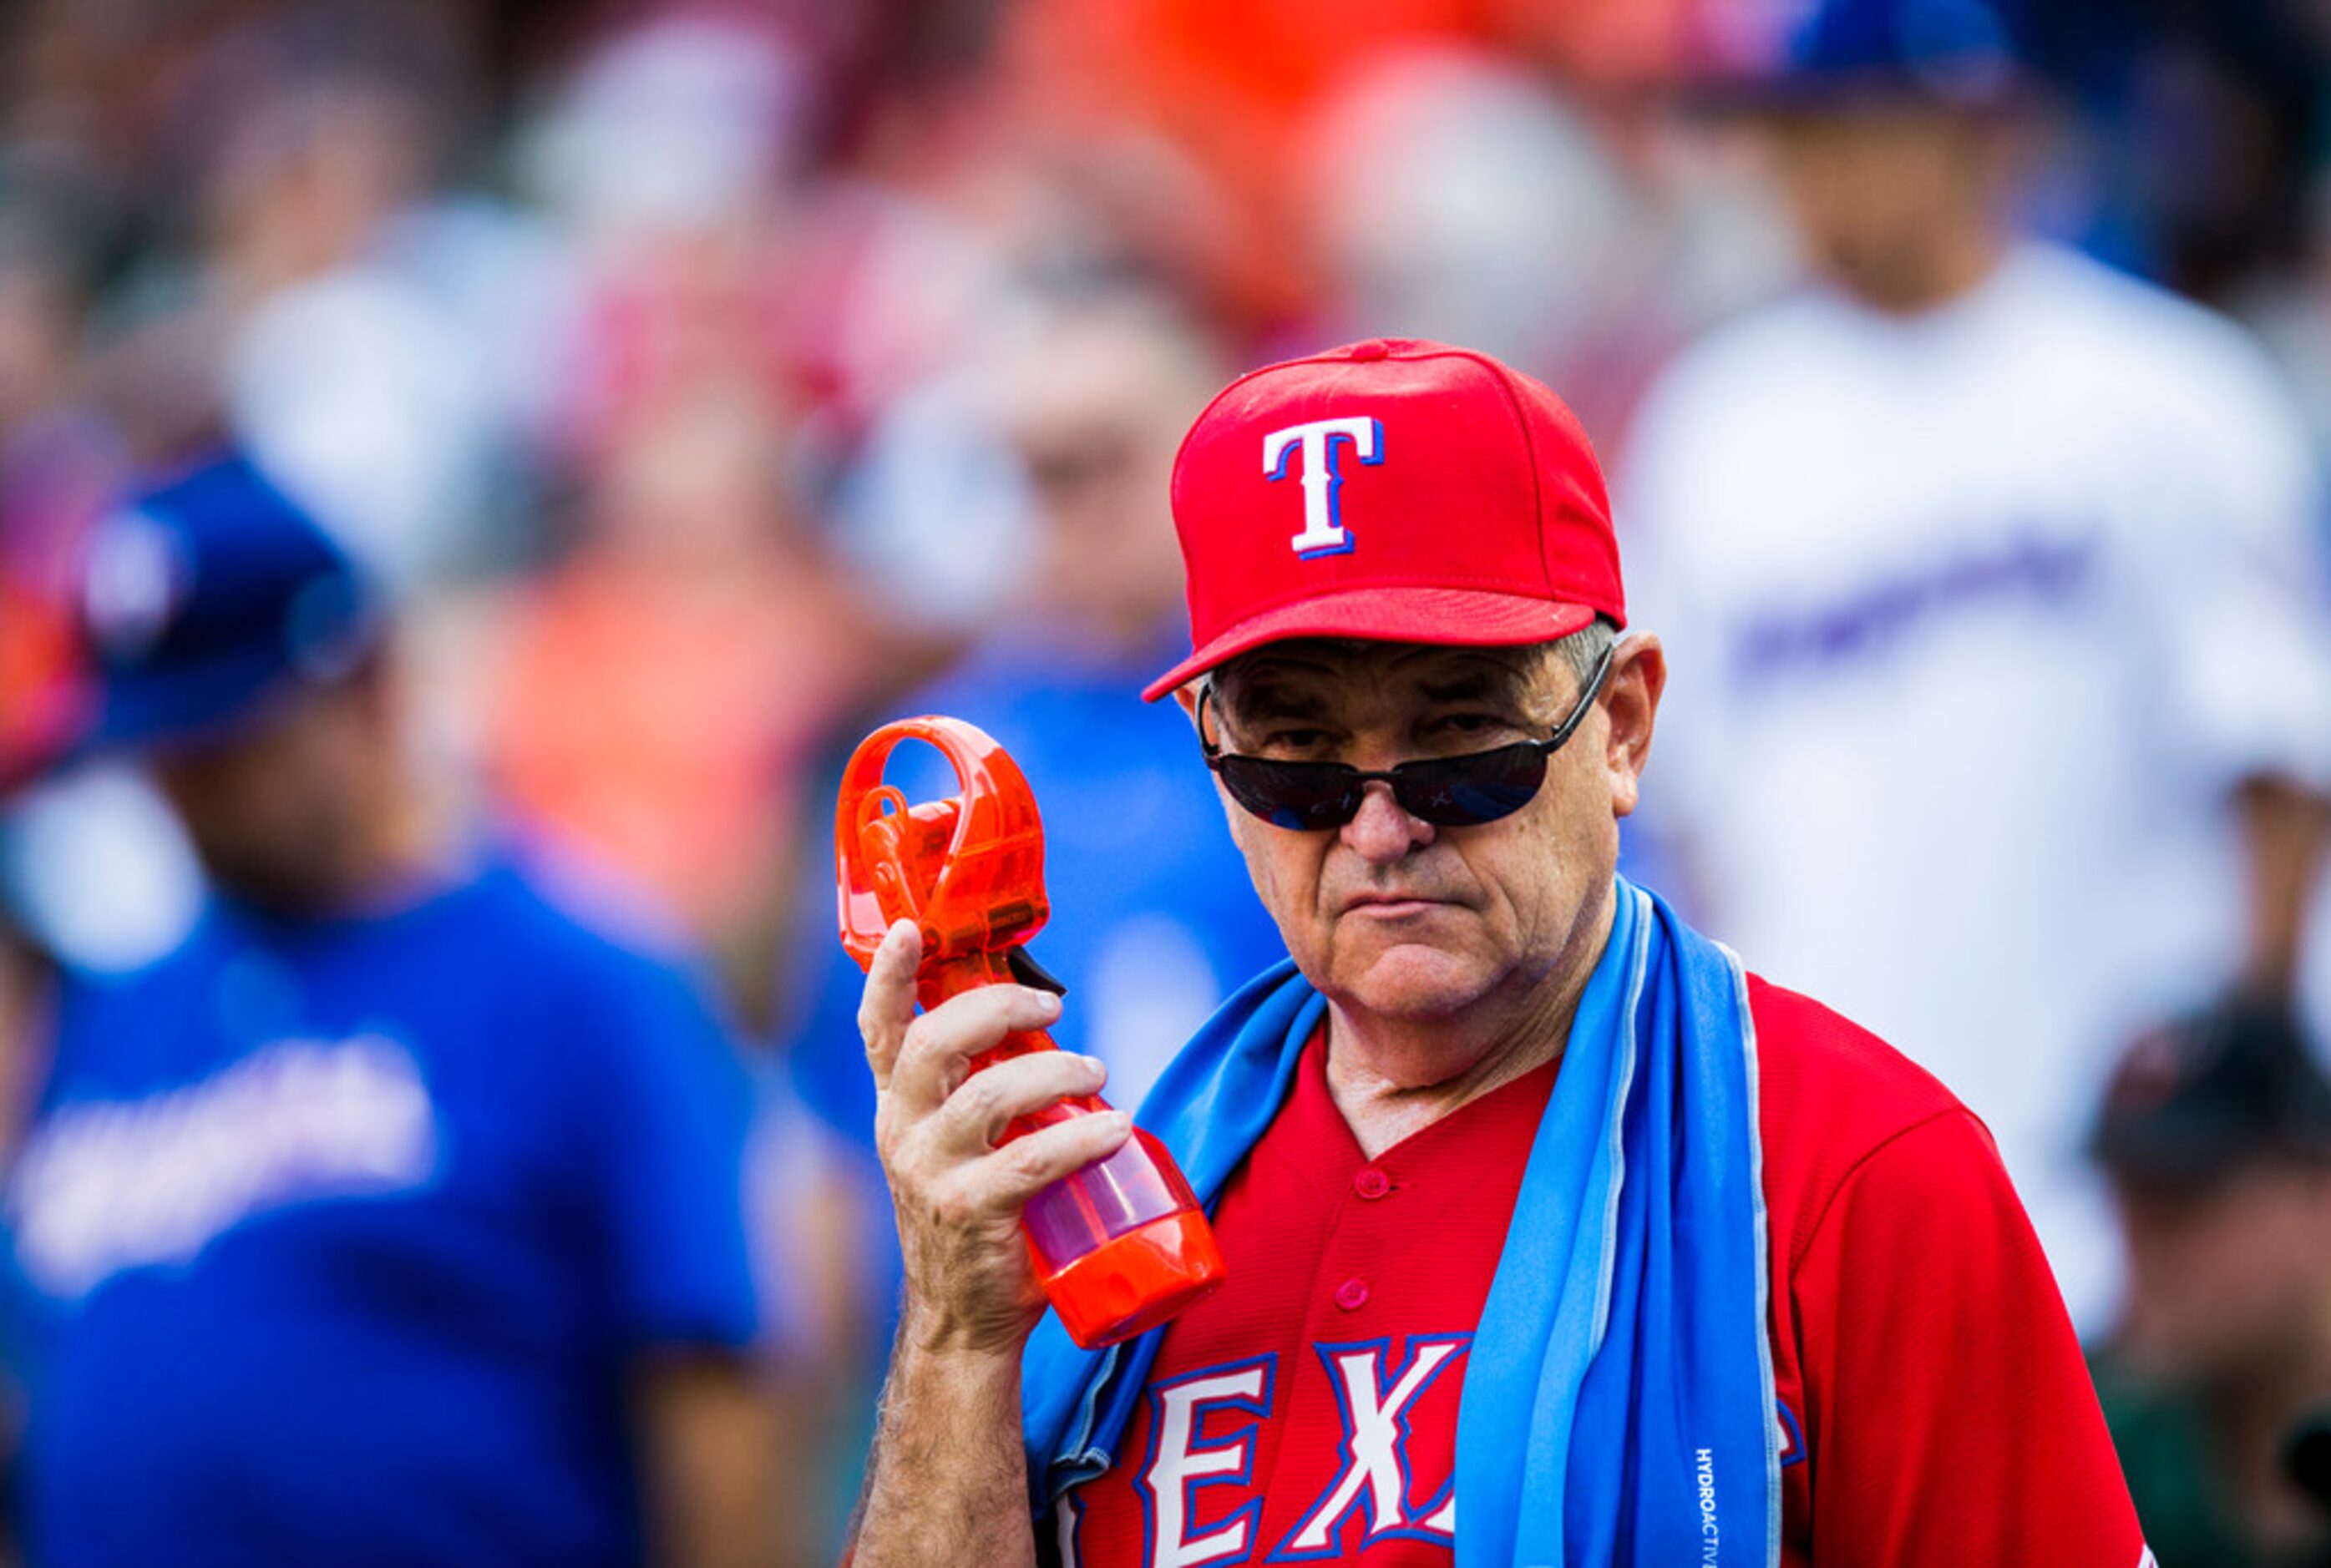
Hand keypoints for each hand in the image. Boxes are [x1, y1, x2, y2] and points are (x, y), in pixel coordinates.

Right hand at [858, 920, 1132, 1359]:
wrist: (963, 1320)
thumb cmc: (979, 1219)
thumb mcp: (962, 1147)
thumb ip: (983, 1094)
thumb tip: (1051, 1037)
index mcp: (898, 1107)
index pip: (879, 1029)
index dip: (890, 975)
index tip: (914, 928)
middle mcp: (901, 1132)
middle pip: (934, 1043)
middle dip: (998, 1008)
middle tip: (1052, 1007)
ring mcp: (929, 1172)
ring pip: (987, 1095)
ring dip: (1054, 1072)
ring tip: (1096, 1071)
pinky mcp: (967, 1212)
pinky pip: (1028, 1161)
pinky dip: (1081, 1136)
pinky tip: (1116, 1127)